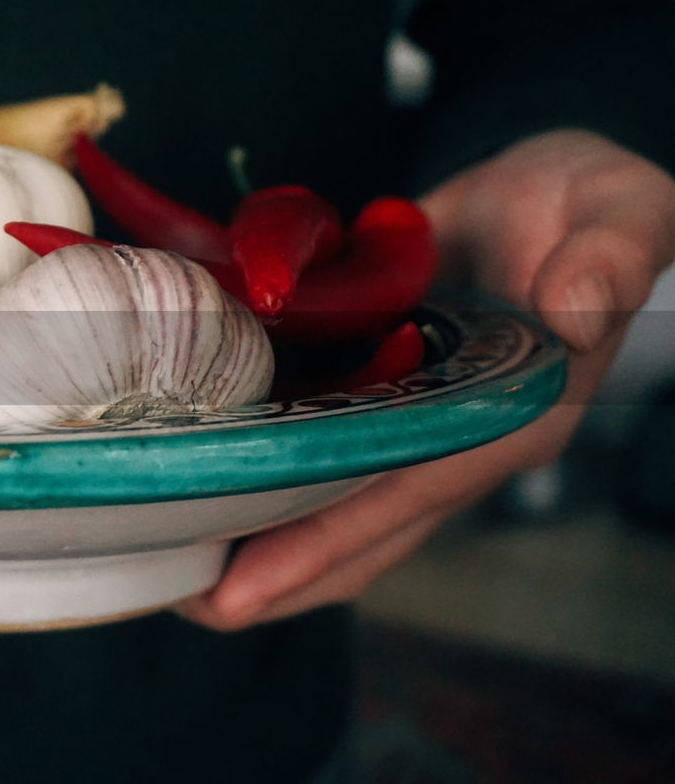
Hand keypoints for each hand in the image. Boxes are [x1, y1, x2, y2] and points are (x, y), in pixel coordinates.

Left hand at [179, 130, 674, 631]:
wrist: (554, 190)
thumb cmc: (591, 203)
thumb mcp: (619, 213)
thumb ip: (606, 260)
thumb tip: (576, 311)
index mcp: (511, 418)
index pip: (403, 498)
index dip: (317, 547)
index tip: (235, 595)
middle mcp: (455, 442)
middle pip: (355, 534)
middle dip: (267, 572)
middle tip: (172, 594)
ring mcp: (413, 427)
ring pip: (328, 506)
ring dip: (253, 535)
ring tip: (166, 553)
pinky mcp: (380, 398)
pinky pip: (316, 454)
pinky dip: (259, 471)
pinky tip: (193, 471)